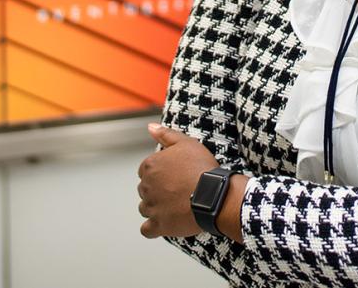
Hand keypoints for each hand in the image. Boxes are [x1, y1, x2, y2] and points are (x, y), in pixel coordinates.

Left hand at [138, 123, 217, 238]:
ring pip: (145, 208)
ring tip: (173, 206)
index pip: (145, 170)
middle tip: (176, 190)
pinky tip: (161, 224)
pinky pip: (147, 230)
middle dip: (156, 190)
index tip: (172, 175)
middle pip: (145, 189)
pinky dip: (152, 228)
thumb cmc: (201, 168)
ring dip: (154, 208)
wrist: (213, 195)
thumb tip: (150, 128)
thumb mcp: (186, 143)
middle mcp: (146, 186)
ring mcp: (151, 207)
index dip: (159, 172)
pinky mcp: (158, 225)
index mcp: (150, 166)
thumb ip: (166, 134)